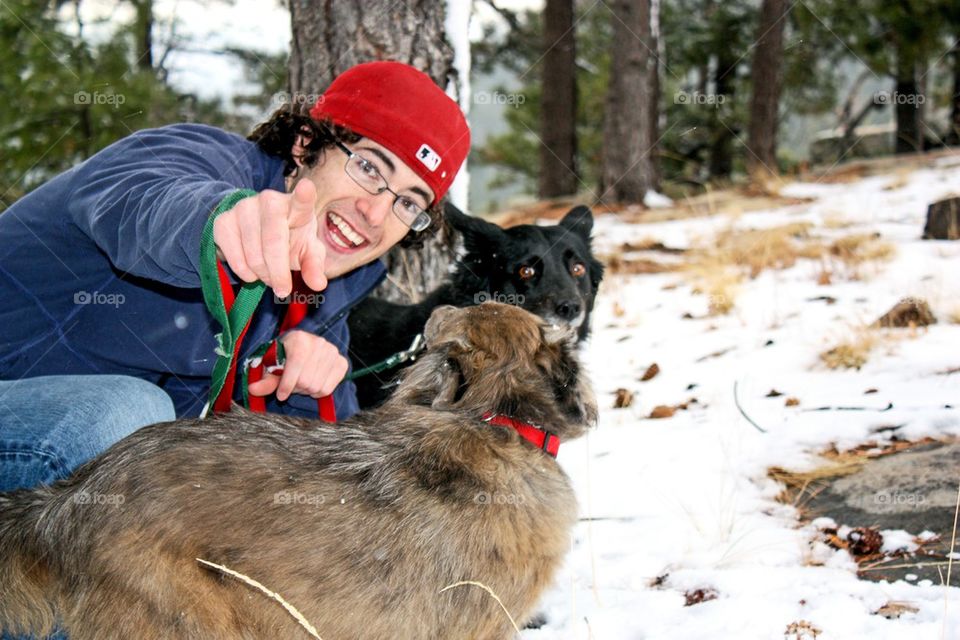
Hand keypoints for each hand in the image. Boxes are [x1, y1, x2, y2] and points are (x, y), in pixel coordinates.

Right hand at [213, 179, 326, 297]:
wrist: (257, 231)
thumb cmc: (290, 240)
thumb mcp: (306, 252)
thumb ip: (314, 266)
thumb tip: (319, 284)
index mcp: (298, 206)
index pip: (302, 199)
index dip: (304, 194)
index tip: (307, 187)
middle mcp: (270, 201)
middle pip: (273, 242)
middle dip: (278, 273)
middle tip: (282, 288)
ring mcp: (244, 208)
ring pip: (253, 254)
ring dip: (262, 274)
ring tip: (268, 275)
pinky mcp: (223, 220)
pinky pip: (233, 256)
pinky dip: (244, 272)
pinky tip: (251, 272)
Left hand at [247, 330, 347, 400]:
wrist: (303, 349)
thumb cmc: (284, 357)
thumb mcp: (271, 366)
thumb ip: (264, 380)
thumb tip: (253, 390)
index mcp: (299, 339)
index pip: (295, 366)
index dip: (286, 385)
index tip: (280, 396)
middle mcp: (319, 342)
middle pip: (306, 381)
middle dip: (295, 388)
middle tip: (291, 385)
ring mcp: (332, 352)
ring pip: (316, 387)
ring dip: (305, 391)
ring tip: (301, 383)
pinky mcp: (342, 362)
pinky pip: (328, 389)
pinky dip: (318, 392)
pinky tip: (312, 384)